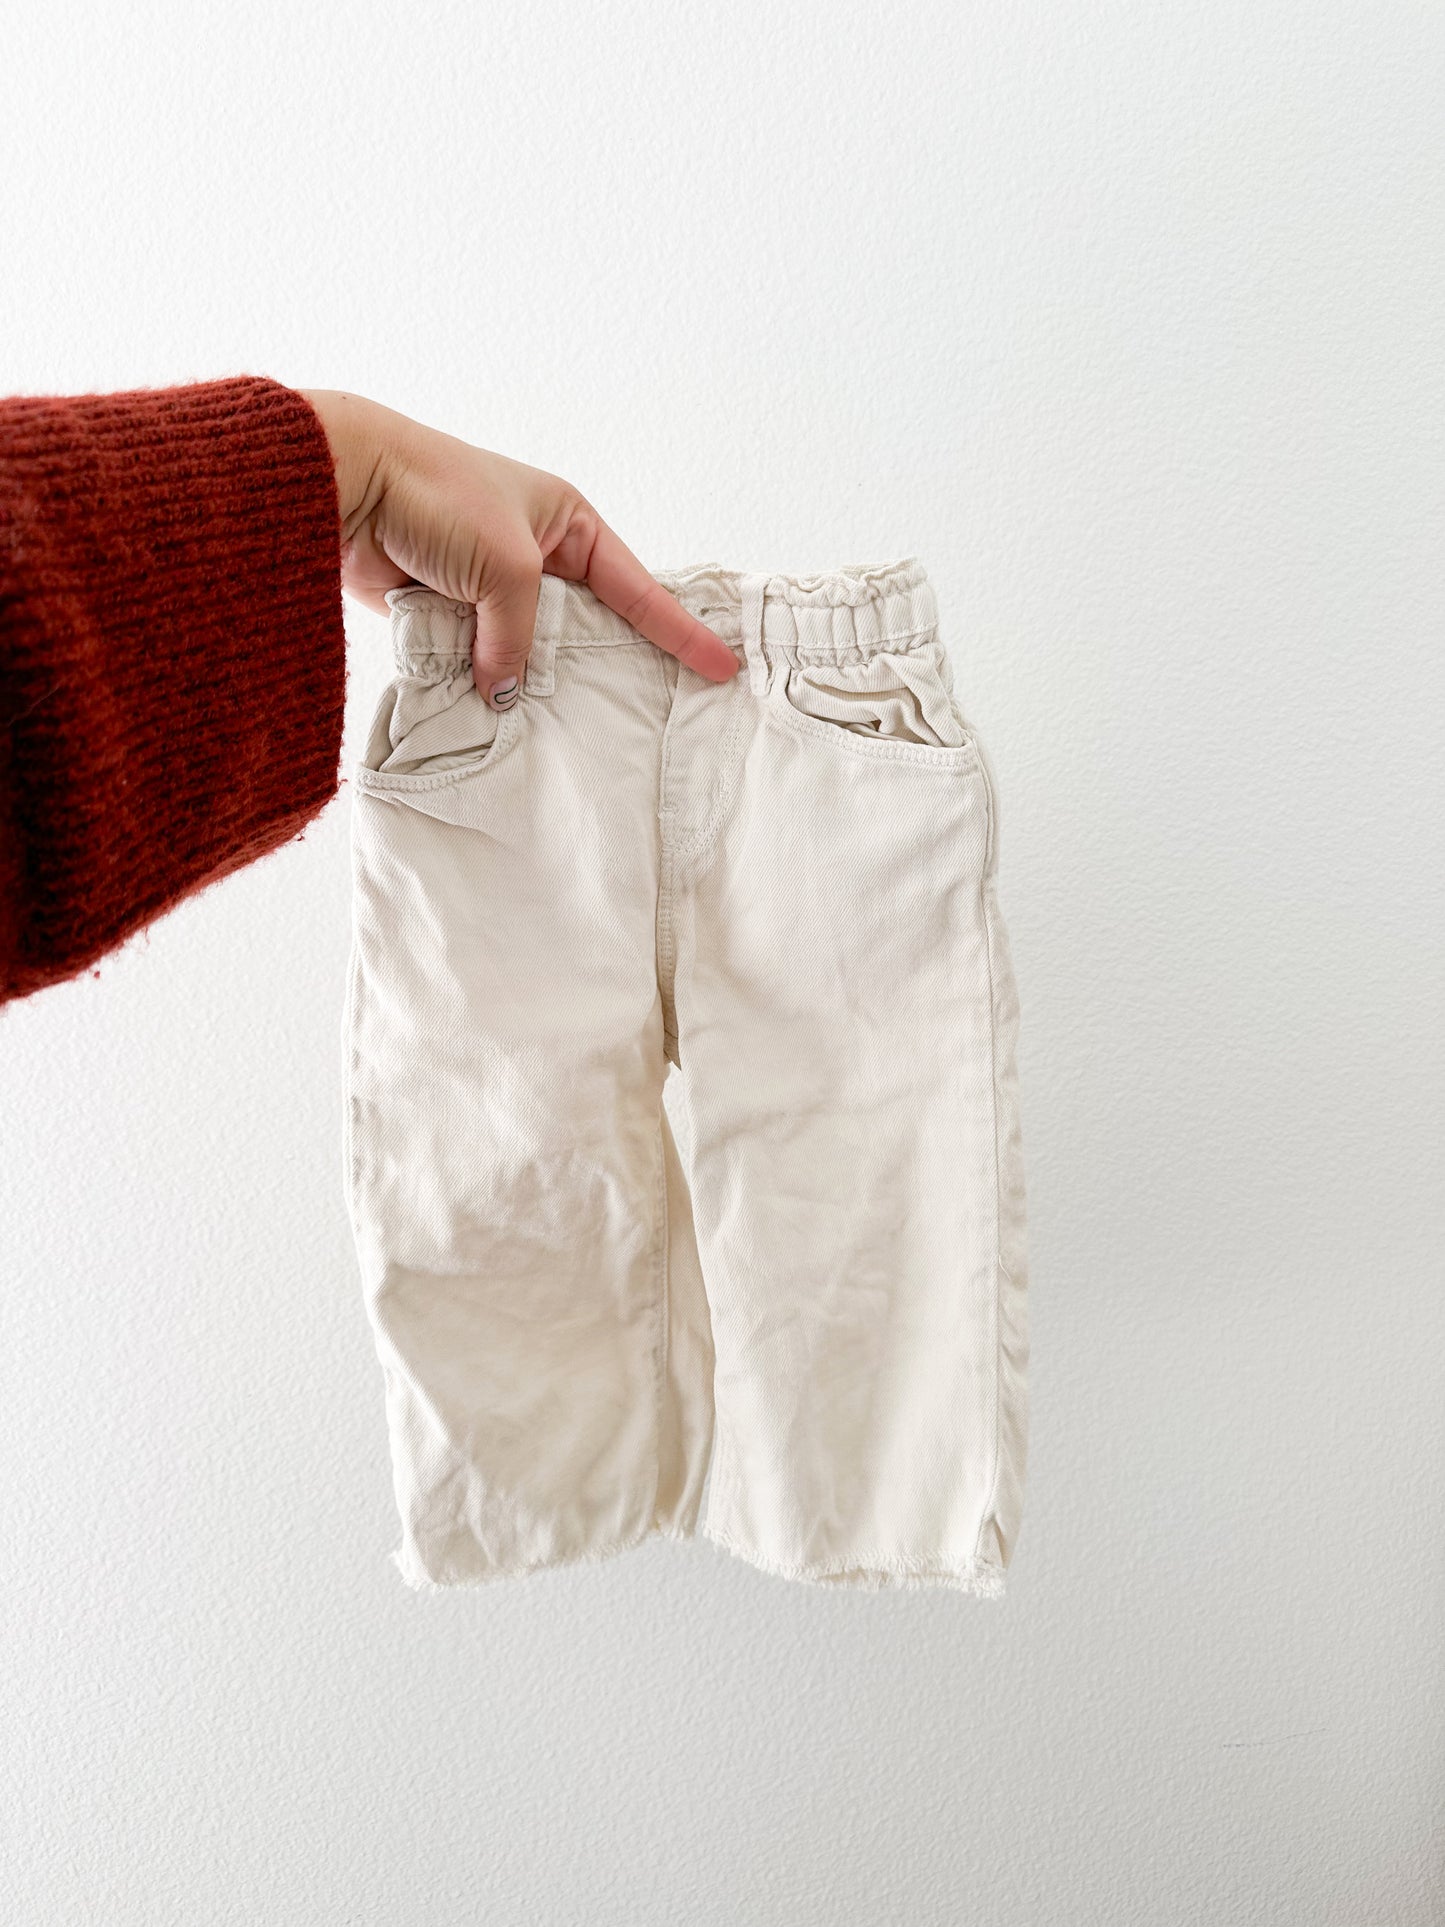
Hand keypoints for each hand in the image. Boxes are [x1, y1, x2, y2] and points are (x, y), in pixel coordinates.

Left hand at [299, 389, 739, 708]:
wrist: (349, 486)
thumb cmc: (439, 498)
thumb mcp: (507, 570)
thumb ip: (518, 640)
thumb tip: (506, 694)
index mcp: (567, 522)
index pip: (636, 587)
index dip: (679, 630)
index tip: (719, 666)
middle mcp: (533, 551)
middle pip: (585, 625)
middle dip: (604, 666)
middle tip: (648, 713)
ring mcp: (487, 582)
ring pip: (529, 647)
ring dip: (535, 680)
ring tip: (570, 728)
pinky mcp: (444, 609)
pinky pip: (480, 657)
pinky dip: (484, 681)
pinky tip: (501, 717)